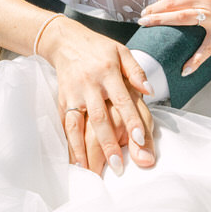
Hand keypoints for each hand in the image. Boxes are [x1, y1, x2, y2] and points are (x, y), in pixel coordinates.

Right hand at [36, 16, 155, 174]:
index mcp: (108, 72)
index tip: (140, 141)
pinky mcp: (62, 100)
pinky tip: (74, 160)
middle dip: (108, 144)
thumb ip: (136, 72)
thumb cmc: (98, 49)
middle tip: (118, 166)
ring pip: (77, 125)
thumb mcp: (121, 52)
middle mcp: (89, 84)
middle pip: (99, 118)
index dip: (131, 121)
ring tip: (90, 170)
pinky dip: (68, 143)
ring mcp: (73, 94)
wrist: (65, 41)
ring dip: (83, 149)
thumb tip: (149, 91)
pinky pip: (64, 125)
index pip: (122, 100)